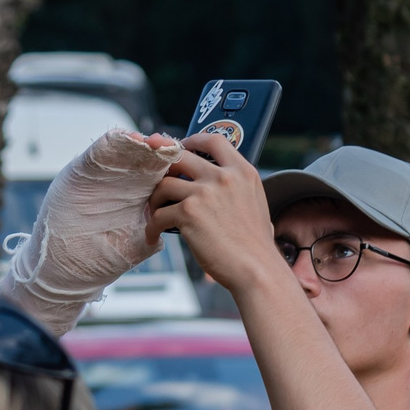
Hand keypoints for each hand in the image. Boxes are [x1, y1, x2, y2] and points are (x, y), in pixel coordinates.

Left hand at [147, 133, 282, 296]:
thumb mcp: (254, 202)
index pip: (213, 139)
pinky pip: (159, 214)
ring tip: (155, 213)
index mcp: (242, 171)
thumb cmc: (255, 244)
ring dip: (155, 200)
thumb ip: (235, 186)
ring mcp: (205, 193)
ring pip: (164, 185)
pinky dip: (152, 226)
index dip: (192, 141)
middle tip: (160, 184)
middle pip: (180, 157)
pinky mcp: (189, 214)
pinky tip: (154, 235)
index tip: (181, 148)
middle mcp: (223, 177)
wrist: (256, 269)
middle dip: (165, 170)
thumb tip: (211, 182)